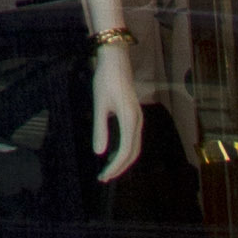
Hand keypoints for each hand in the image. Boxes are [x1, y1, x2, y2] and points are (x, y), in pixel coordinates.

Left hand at [90, 35, 143, 179]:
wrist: (116, 60)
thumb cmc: (106, 79)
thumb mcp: (100, 104)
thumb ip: (100, 128)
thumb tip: (99, 153)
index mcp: (130, 120)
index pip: (125, 152)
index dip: (114, 167)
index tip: (103, 176)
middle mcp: (138, 122)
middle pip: (133, 153)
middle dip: (120, 168)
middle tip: (104, 178)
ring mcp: (138, 119)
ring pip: (134, 147)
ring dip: (122, 160)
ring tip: (108, 170)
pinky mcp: (134, 115)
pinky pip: (132, 139)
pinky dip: (124, 151)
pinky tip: (113, 153)